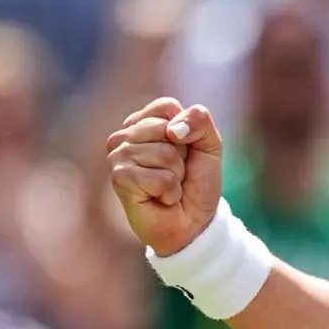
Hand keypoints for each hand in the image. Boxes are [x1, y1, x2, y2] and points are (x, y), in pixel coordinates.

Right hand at [107, 98, 224, 256]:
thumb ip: (200, 121)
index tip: (184, 151)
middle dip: (181, 156)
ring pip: (164, 154)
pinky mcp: (119, 178)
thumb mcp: (210, 145)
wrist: (193, 222)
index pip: (166, 106)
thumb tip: (174, 129)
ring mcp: (118, 156)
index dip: (187, 131)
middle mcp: (125, 135)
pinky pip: (160, 178)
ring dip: (176, 175)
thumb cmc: (196, 182)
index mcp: (144, 121)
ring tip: (168, 186)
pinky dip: (170, 191)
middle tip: (175, 173)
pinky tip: (161, 198)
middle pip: (165, 129)